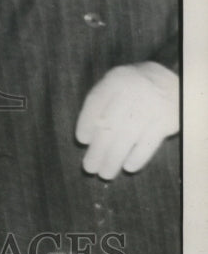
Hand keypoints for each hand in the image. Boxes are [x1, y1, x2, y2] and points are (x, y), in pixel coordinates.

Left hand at [75, 62, 178, 179]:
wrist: (171, 82)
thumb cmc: (134, 88)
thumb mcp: (115, 84)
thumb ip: (100, 104)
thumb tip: (87, 137)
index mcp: (116, 80)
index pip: (95, 102)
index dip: (86, 123)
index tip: (82, 141)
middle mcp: (133, 92)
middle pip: (110, 125)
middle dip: (97, 150)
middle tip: (89, 167)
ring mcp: (151, 107)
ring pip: (127, 137)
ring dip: (114, 159)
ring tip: (105, 173)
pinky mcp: (167, 121)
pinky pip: (149, 143)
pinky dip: (138, 157)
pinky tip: (128, 167)